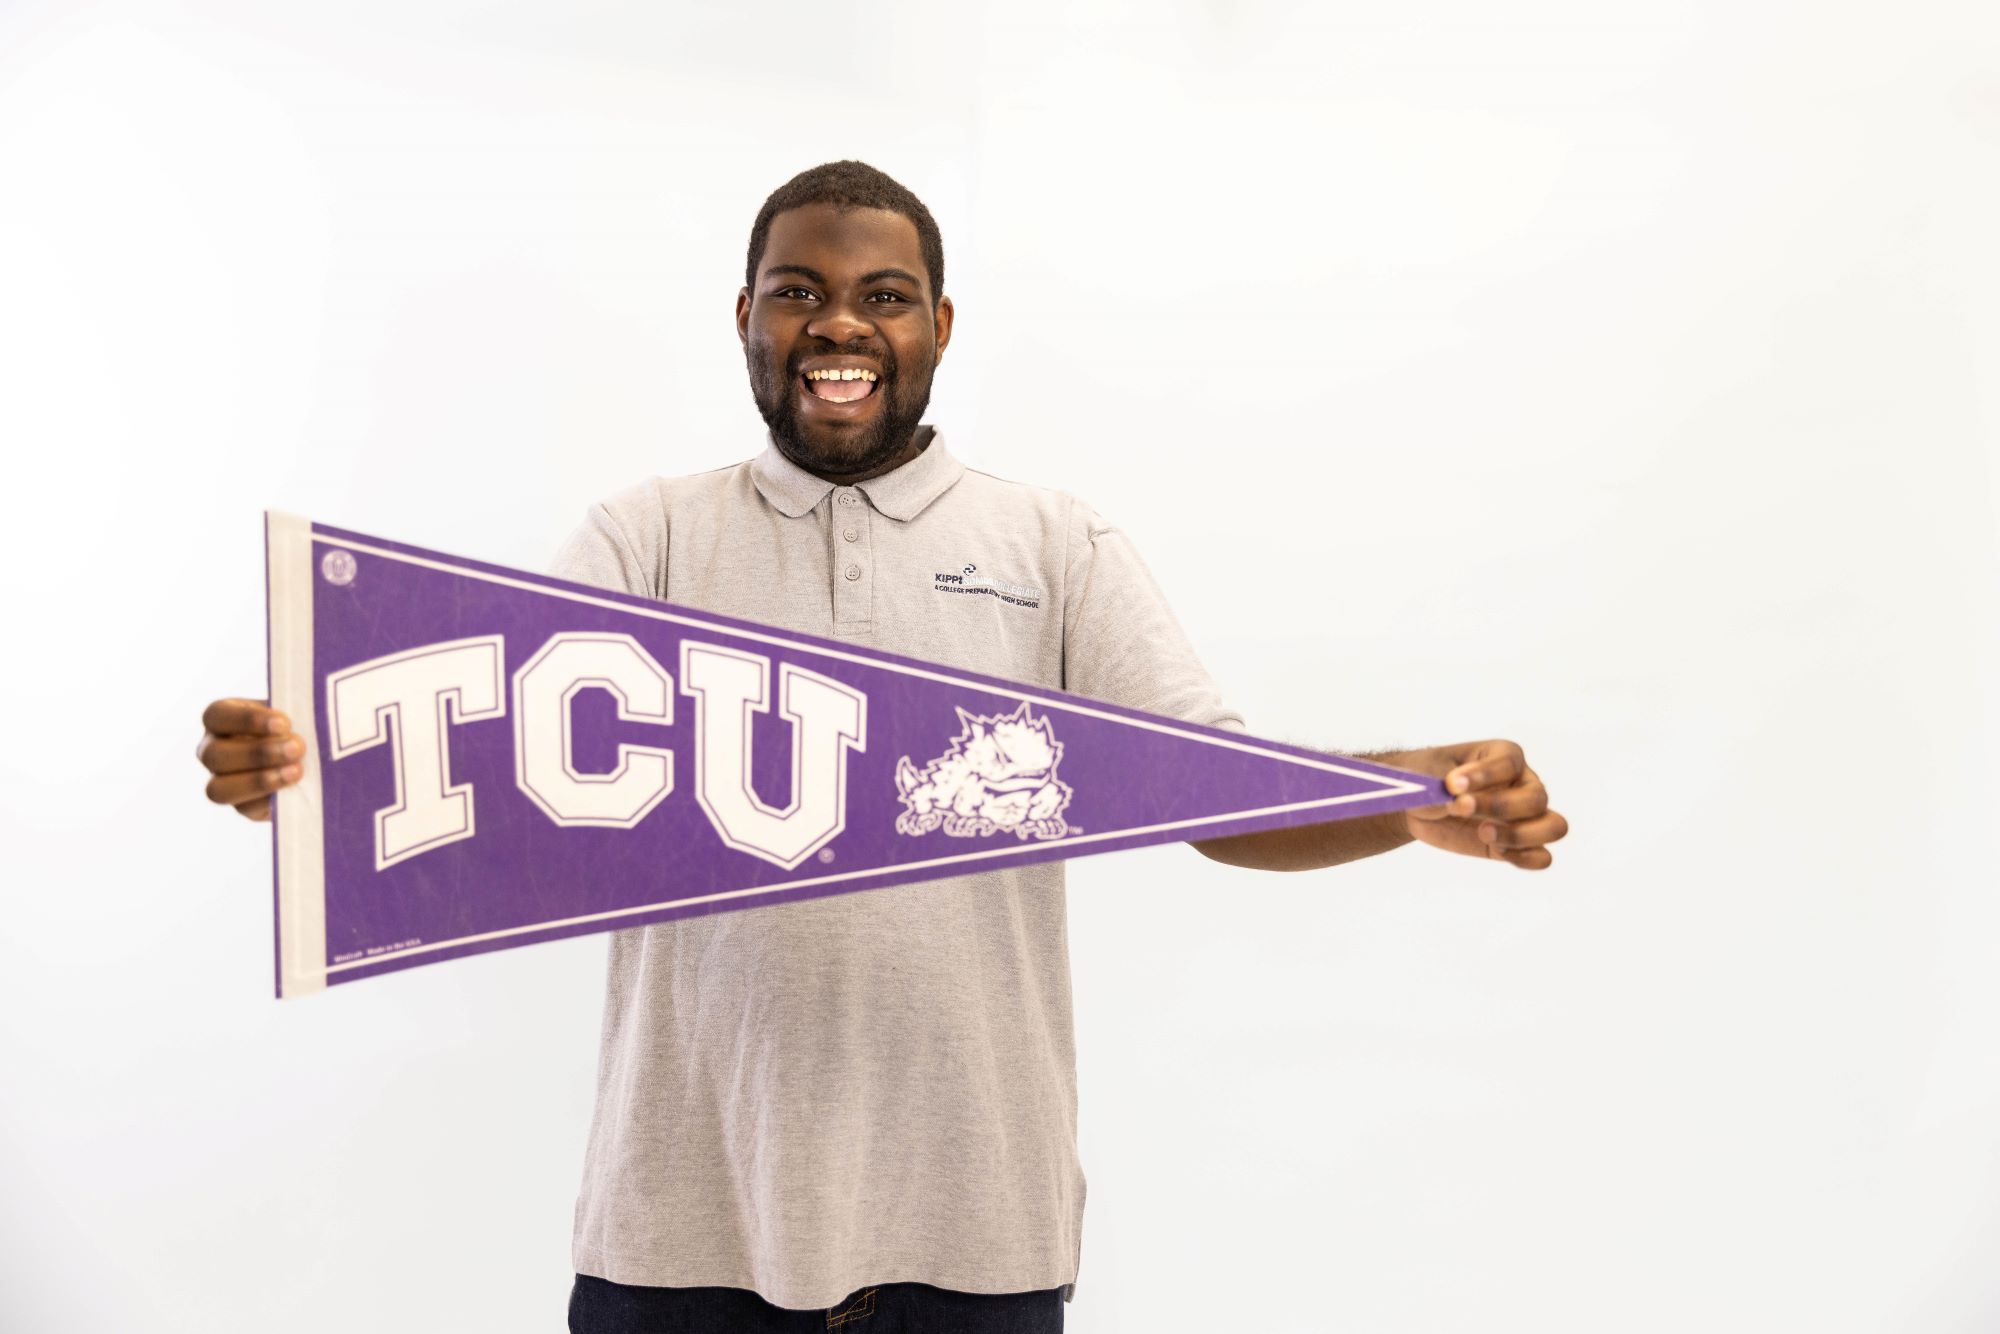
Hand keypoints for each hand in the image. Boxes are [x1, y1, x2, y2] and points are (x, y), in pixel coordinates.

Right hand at [197, 698, 306, 821]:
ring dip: (259, 781)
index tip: (284, 723)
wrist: (316, 755)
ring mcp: (221, 781)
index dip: (247, 719)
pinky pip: (245, 808)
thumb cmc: (302, 723)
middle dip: (257, 753)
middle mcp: (212, 750)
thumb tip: (298, 730)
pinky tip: (294, 791)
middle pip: (214, 755)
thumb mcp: (296, 713)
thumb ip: (293, 717)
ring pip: (219, 789)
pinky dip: (270, 800)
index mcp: (222, 719)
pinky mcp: (242, 805)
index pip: (218, 715)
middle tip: (296, 749)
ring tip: (296, 772)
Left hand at [1400, 739, 1565, 869]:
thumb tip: (1460, 801)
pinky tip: (1496, 851)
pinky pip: (1542, 857)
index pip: (1510, 763)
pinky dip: (1525, 858)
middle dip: (1499, 806)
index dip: (1484, 775)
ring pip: (1554, 827)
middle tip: (1461, 807)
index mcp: (1505, 756)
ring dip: (1520, 835)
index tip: (1452, 784)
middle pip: (1537, 798)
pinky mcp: (1514, 843)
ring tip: (1484, 833)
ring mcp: (1523, 816)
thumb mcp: (1430, 774)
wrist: (1416, 803)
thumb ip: (1445, 785)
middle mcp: (1523, 783)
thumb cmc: (1427, 778)